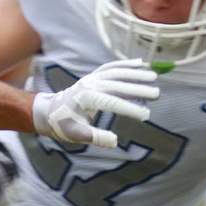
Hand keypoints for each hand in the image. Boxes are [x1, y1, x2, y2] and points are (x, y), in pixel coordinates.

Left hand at [32, 58, 159, 148]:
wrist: (48, 112)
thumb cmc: (63, 125)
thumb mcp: (76, 135)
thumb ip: (94, 137)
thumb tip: (114, 141)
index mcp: (86, 99)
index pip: (112, 103)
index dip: (129, 109)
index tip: (145, 115)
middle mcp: (89, 85)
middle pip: (117, 85)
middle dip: (137, 88)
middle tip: (157, 94)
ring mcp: (91, 79)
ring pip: (116, 72)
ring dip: (135, 73)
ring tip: (153, 77)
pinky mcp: (92, 77)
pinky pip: (110, 67)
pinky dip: (125, 64)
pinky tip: (140, 63)